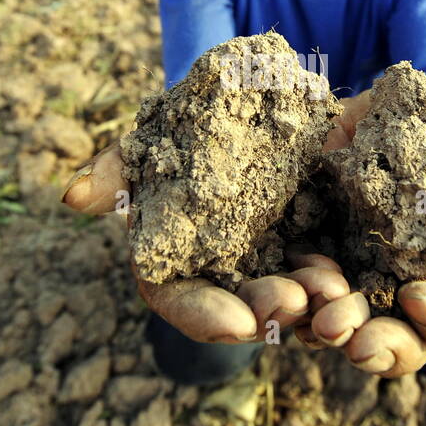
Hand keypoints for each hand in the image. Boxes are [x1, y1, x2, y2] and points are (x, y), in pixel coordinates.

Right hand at [61, 145, 347, 344]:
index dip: (207, 317)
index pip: (182, 303)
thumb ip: (114, 170)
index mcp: (173, 264)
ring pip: (289, 303)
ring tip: (334, 291)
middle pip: (241, 310)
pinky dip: (338, 282)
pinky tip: (354, 275)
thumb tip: (71, 197)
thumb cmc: (181, 128)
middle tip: (297, 303)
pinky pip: (326, 277)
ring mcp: (267, 267)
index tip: (238, 324)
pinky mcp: (310, 249)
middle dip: (268, 312)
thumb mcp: (147, 142)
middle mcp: (220, 277)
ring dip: (312, 306)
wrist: (242, 101)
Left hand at [302, 89, 425, 377]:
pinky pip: (297, 305)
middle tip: (353, 339)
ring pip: (346, 335)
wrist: (358, 109)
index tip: (415, 295)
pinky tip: (281, 293)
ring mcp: (353, 286)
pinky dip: (289, 302)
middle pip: (405, 346)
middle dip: (382, 347)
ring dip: (331, 331)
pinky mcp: (305, 271)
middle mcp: (403, 292)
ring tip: (316, 319)